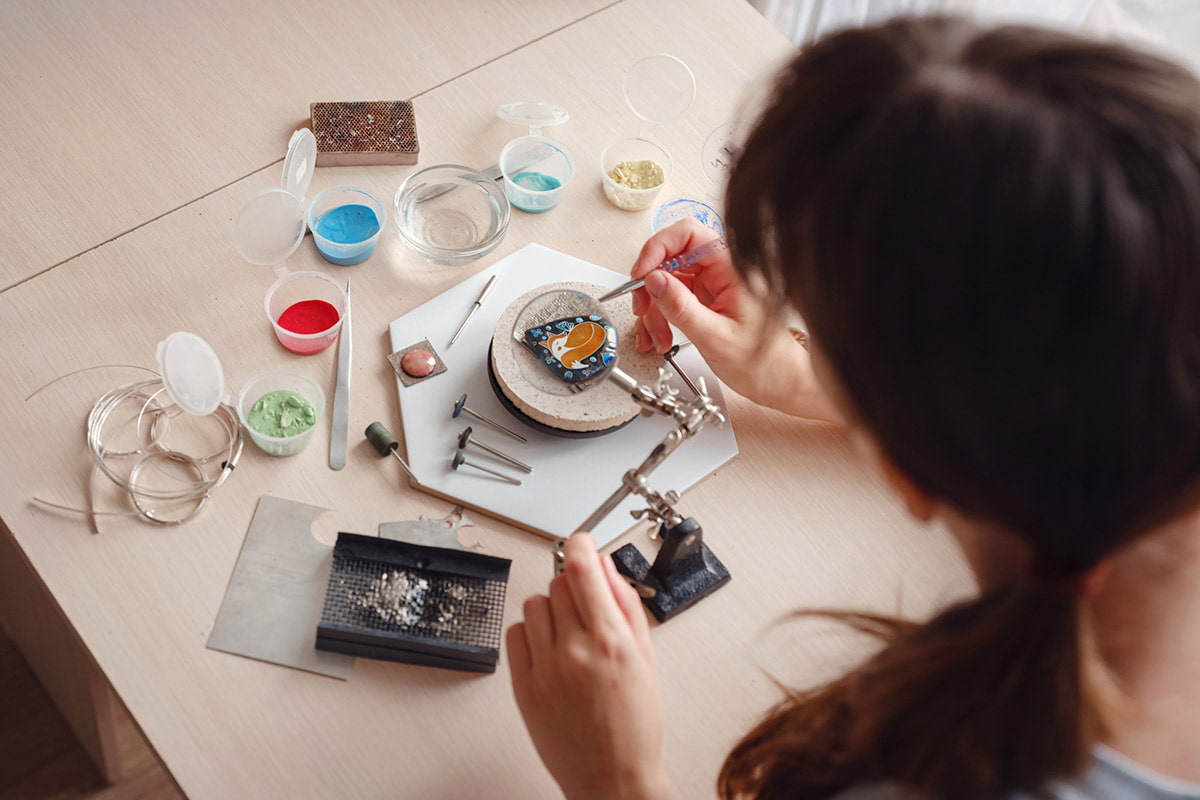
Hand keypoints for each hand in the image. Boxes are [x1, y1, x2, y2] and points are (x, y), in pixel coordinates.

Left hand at [506, 534, 669, 799]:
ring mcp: (545, 668)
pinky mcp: (522, 686)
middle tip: (586, 607)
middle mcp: (575, 650)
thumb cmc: (635, 725)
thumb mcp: (646, 658)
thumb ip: (626, 606)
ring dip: (551, 609)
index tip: (580, 543)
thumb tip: (606, 567)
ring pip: (534, 604)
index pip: (583, 569)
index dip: (579, 545)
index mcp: (611, 640)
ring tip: (569, 635)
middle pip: (559, 582)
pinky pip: (515, 635)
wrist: (613, 778)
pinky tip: (550, 652)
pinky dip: (531, 635)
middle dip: (573, 586)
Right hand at [630, 219, 839, 421]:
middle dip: (651, 285)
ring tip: (657, 336)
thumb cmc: (763, 363)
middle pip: (672, 258)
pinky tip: (661, 337)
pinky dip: (660, 318)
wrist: (779, 382)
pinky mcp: (705, 301)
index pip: (689, 234)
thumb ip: (681, 307)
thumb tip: (653, 280)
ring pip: (668, 282)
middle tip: (643, 308)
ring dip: (654, 309)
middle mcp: (722, 272)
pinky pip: (673, 300)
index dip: (659, 247)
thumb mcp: (715, 336)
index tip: (641, 273)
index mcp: (733, 269)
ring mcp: (712, 286)